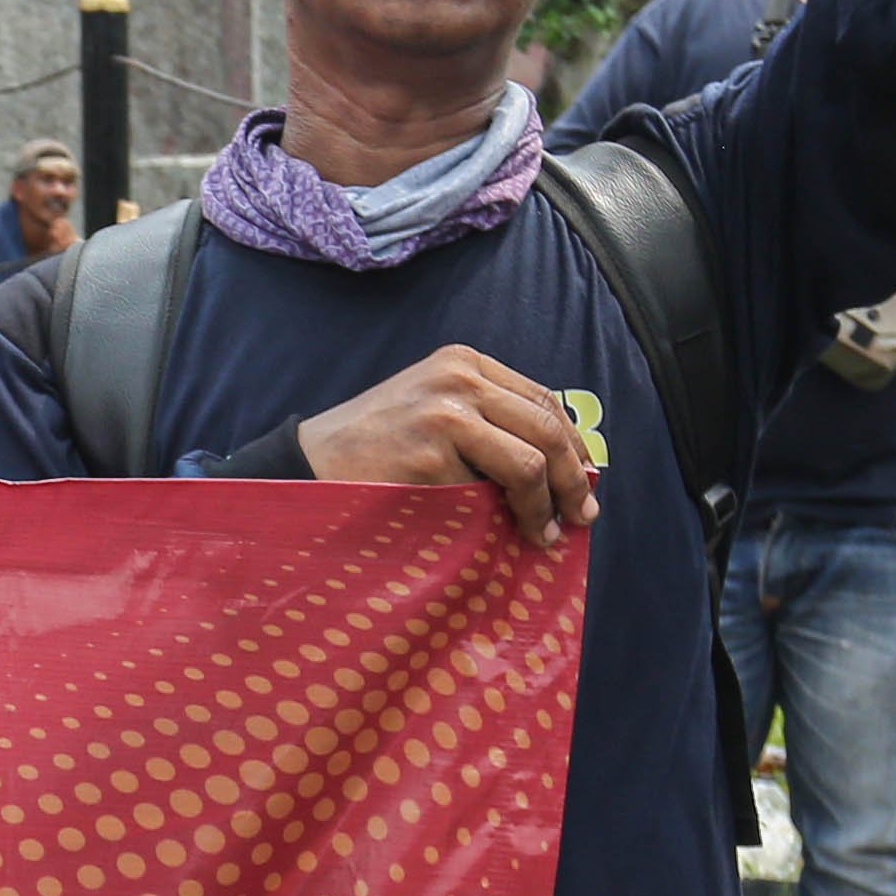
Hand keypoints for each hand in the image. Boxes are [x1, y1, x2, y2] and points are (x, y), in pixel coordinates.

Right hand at [296, 344, 596, 547]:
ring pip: (531, 460)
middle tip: (582, 515)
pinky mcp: (431, 455)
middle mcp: (459, 378)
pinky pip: (493, 490)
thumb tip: (559, 460)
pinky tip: (513, 533)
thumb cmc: (374, 446)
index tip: (584, 480)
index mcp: (463, 362)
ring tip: (549, 531)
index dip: (573, 444)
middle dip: (574, 478)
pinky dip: (511, 516)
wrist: (310, 464)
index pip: (542, 398)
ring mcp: (445, 414)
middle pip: (547, 426)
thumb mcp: (433, 408)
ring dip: (549, 503)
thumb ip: (486, 417)